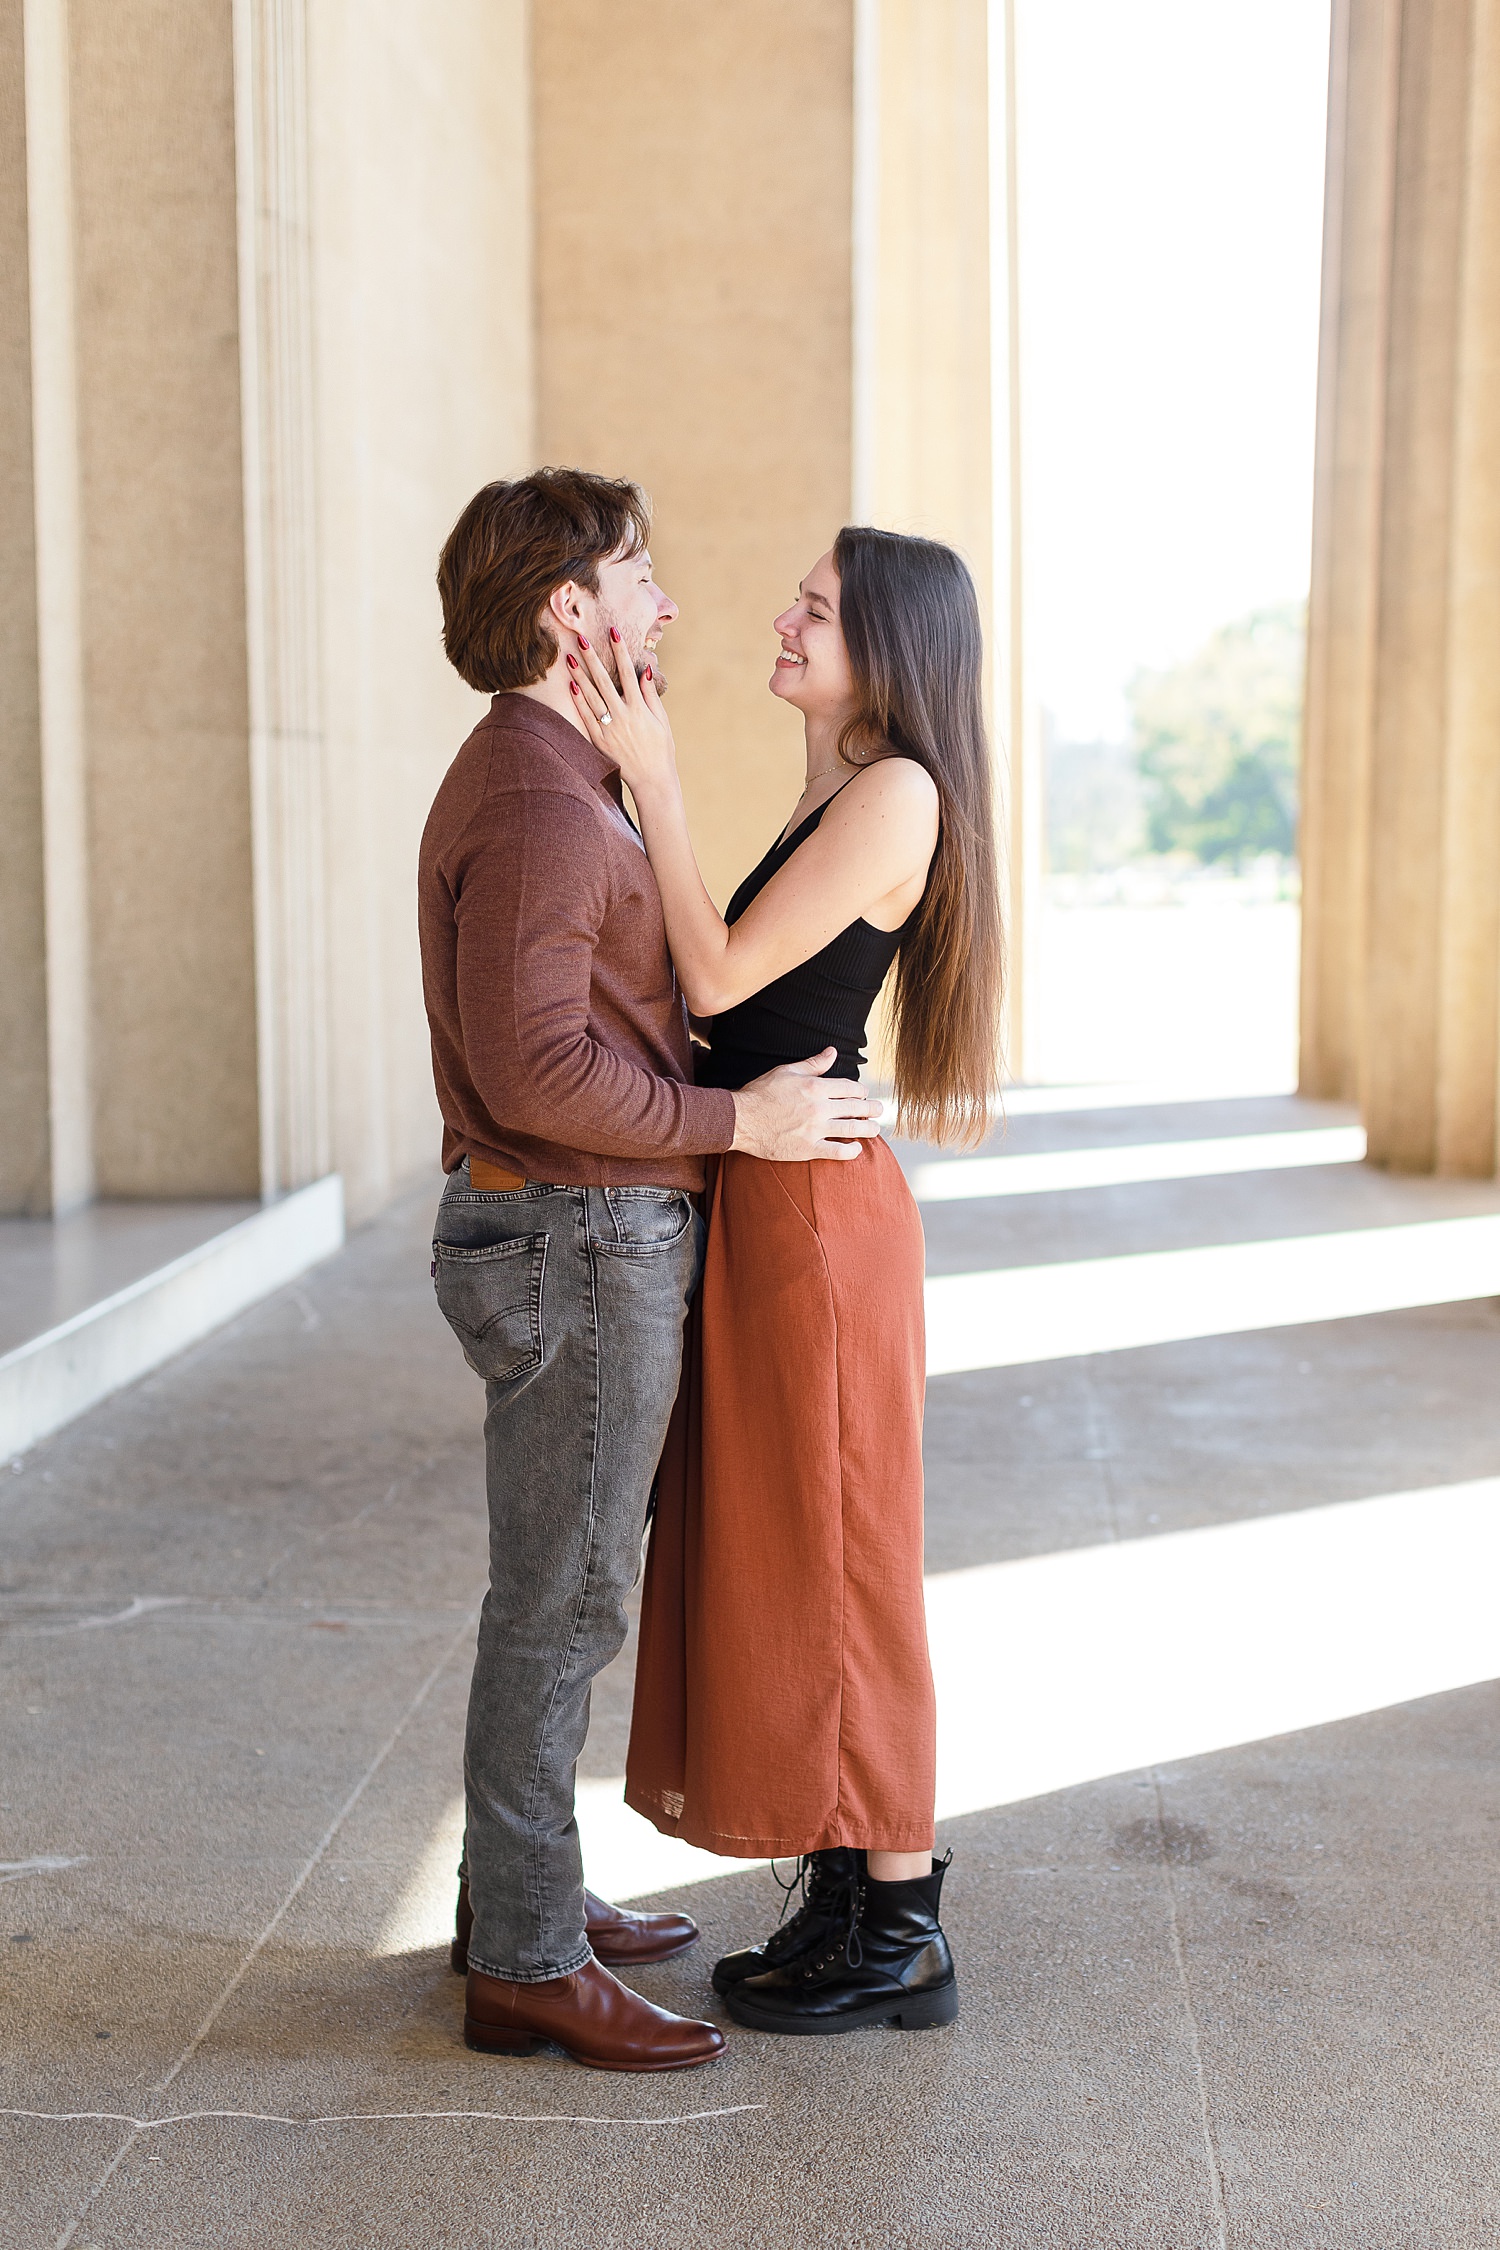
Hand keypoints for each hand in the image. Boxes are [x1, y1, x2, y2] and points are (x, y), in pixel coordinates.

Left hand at [568, 631, 677, 801]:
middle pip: (603, 680)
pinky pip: (586, 717)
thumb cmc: (661, 749)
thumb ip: (651, 695)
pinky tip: (571, 685)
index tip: (613, 631)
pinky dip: (578, 701)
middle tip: (580, 638)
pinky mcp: (600, 741)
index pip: (627, 672)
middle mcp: (622, 716)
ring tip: (569, 657)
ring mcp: (609, 728)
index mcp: (639, 709)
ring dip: (580, 675)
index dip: (620, 650)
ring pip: (591, 696)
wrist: (652, 780)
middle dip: (592, 657)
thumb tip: (644, 671)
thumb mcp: (661, 721)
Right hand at [729, 1049, 883, 1162]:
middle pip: (856, 1108)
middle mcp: (819, 1107)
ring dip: (868, 1129)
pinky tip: (856, 1148)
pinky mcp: (808, 1148)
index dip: (861, 1091)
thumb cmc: (762, 1093)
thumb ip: (814, 1064)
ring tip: (875, 1128)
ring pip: (852, 1129)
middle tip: (879, 1110)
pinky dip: (850, 1151)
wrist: (741, 1119)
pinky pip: (837, 1151)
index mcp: (815, 1086)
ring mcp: (815, 1129)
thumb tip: (832, 1052)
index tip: (864, 1094)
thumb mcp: (787, 1071)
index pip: (850, 1088)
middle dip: (871, 1108)